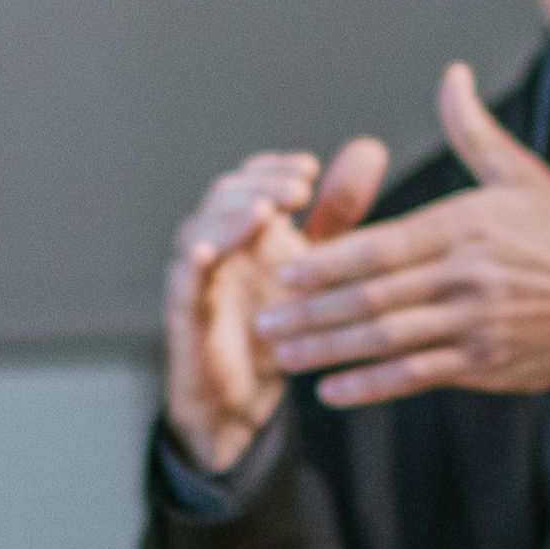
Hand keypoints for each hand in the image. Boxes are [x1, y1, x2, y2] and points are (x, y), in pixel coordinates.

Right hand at [163, 139, 387, 459]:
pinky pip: (180, 285)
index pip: (250, 181)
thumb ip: (336, 212)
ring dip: (230, 219)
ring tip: (265, 214)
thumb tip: (369, 148)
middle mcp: (215, 245)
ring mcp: (195, 279)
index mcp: (243, 228)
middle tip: (299, 190)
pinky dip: (190, 266)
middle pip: (222, 196)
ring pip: (198, 232)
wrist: (241, 399)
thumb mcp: (313, 263)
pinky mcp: (184, 317)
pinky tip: (205, 255)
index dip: (273, 170)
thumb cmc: (273, 323)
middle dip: (260, 187)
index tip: (310, 170)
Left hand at [251, 66, 549, 412]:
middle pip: (373, 296)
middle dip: (310, 313)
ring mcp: (476, 323)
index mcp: (466, 225)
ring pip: (387, 340)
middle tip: (261, 321)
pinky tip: (330, 389)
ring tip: (280, 357)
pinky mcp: (486, 363)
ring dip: (328, 351)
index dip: (328, 262)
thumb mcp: (520, 175)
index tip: (283, 272)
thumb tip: (450, 74)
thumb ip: (473, 130)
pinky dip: (371, 385)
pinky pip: (417, 375)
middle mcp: (467, 276)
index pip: (382, 246)